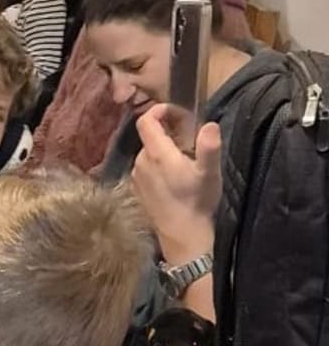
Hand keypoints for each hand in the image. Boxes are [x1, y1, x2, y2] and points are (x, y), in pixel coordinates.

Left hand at [131, 104, 222, 263]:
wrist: (182, 235)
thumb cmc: (197, 201)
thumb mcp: (209, 173)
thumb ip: (209, 147)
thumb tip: (209, 124)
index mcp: (156, 153)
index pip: (146, 121)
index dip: (158, 111)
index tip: (176, 113)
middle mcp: (140, 161)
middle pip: (149, 136)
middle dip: (167, 131)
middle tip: (189, 139)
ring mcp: (136, 176)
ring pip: (148, 152)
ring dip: (164, 149)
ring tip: (185, 159)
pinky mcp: (137, 188)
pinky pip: (145, 167)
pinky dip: (157, 164)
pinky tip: (174, 176)